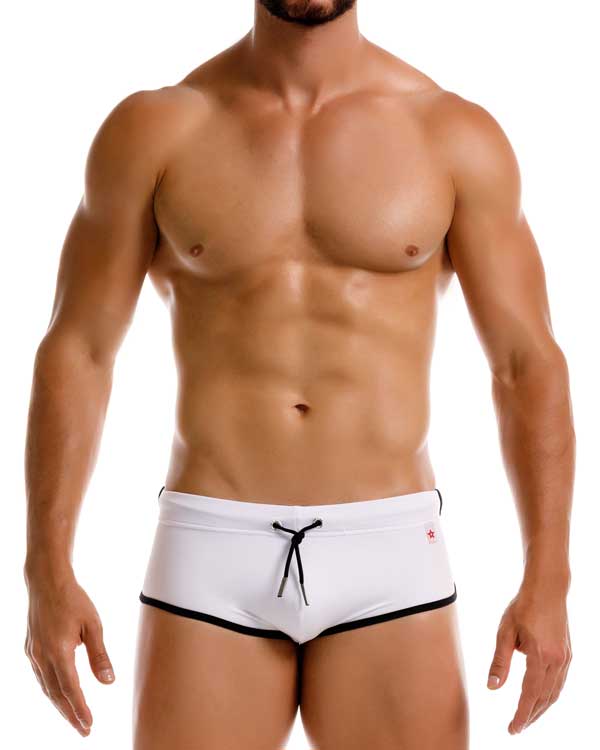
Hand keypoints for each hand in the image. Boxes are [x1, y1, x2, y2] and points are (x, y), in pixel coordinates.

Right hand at [24, 573, 114, 736]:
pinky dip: (50, 689)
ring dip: (60, 704)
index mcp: (59, 652)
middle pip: (56, 694)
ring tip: (74, 717)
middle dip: (70, 714)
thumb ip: (99, 655)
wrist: (46, 581)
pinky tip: (58, 694)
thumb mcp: (93, 625)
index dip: (80, 710)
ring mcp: (33, 653)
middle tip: (84, 730)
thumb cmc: (73, 599)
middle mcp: (42, 657)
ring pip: (46, 687)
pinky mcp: (30, 648)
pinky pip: (40, 676)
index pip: (70, 689)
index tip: (88, 726)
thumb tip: (108, 682)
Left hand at [487, 586, 571, 733]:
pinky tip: (541, 698)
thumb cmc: (523, 606)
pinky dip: (550, 695)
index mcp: (540, 655)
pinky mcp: (567, 653)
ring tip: (527, 718)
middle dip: (531, 716)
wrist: (547, 588)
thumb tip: (493, 687)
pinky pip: (560, 682)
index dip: (521, 714)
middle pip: (544, 698)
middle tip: (516, 728)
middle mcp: (557, 660)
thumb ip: (500, 661)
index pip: (530, 694)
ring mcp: (565, 658)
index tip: (512, 729)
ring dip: (541, 708)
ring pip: (555, 692)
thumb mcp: (505, 632)